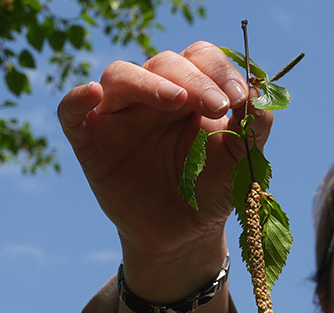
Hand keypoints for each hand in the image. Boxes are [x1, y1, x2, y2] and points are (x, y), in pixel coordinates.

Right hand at [58, 41, 273, 262]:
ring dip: (149, 83)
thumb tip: (262, 95)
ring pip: (121, 75)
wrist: (185, 234)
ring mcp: (120, 115)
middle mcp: (154, 95)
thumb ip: (254, 127)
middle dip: (195, 80)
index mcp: (192, 92)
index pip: (201, 58)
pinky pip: (72, 112)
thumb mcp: (240, 160)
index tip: (239, 97)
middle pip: (165, 62)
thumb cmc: (212, 189)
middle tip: (219, 106)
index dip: (219, 70)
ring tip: (177, 101)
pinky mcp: (91, 141)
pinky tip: (91, 94)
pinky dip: (76, 99)